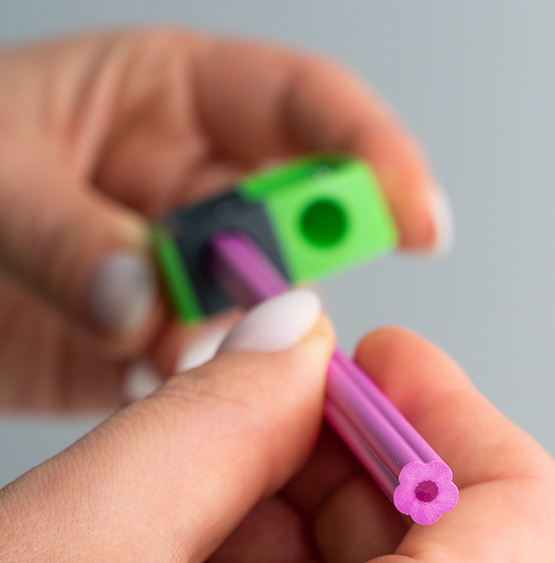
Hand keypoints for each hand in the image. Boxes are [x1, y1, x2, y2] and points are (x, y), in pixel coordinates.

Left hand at [0, 28, 447, 410]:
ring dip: (239, 347)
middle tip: (274, 307)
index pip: (307, 110)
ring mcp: (196, 275)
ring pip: (268, 317)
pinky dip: (203, 399)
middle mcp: (204, 190)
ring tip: (159, 353)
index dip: (374, 155)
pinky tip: (148, 387)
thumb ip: (70, 237)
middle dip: (301, 267)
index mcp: (180, 100)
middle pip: (302, 226)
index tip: (413, 217)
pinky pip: (222, 377)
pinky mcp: (174, 347)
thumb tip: (145, 303)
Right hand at [0, 293, 554, 562]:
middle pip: (469, 556)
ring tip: (208, 483)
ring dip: (321, 511)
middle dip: (373, 455)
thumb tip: (295, 341)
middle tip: (277, 399)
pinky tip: (201, 555)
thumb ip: (221, 414)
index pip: (535, 522)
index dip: (458, 416)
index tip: (383, 362)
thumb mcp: (84, 539)